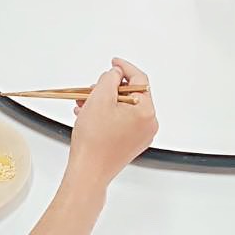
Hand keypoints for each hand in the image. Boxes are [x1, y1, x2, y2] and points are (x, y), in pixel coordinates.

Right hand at [69, 59, 157, 183]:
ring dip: (105, 102)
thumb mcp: (100, 97)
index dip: (124, 68)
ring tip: (85, 103)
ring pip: (124, 109)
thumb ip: (110, 79)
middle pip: (131, 95)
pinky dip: (107, 115)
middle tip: (93, 88)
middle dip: (110, 89)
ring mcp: (141, 136)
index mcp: (146, 111)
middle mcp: (148, 124)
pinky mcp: (131, 144)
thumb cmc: (94, 141)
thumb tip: (116, 74)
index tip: (114, 63)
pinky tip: (89, 115)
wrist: (88, 171)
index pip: (139, 79)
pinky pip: (122, 122)